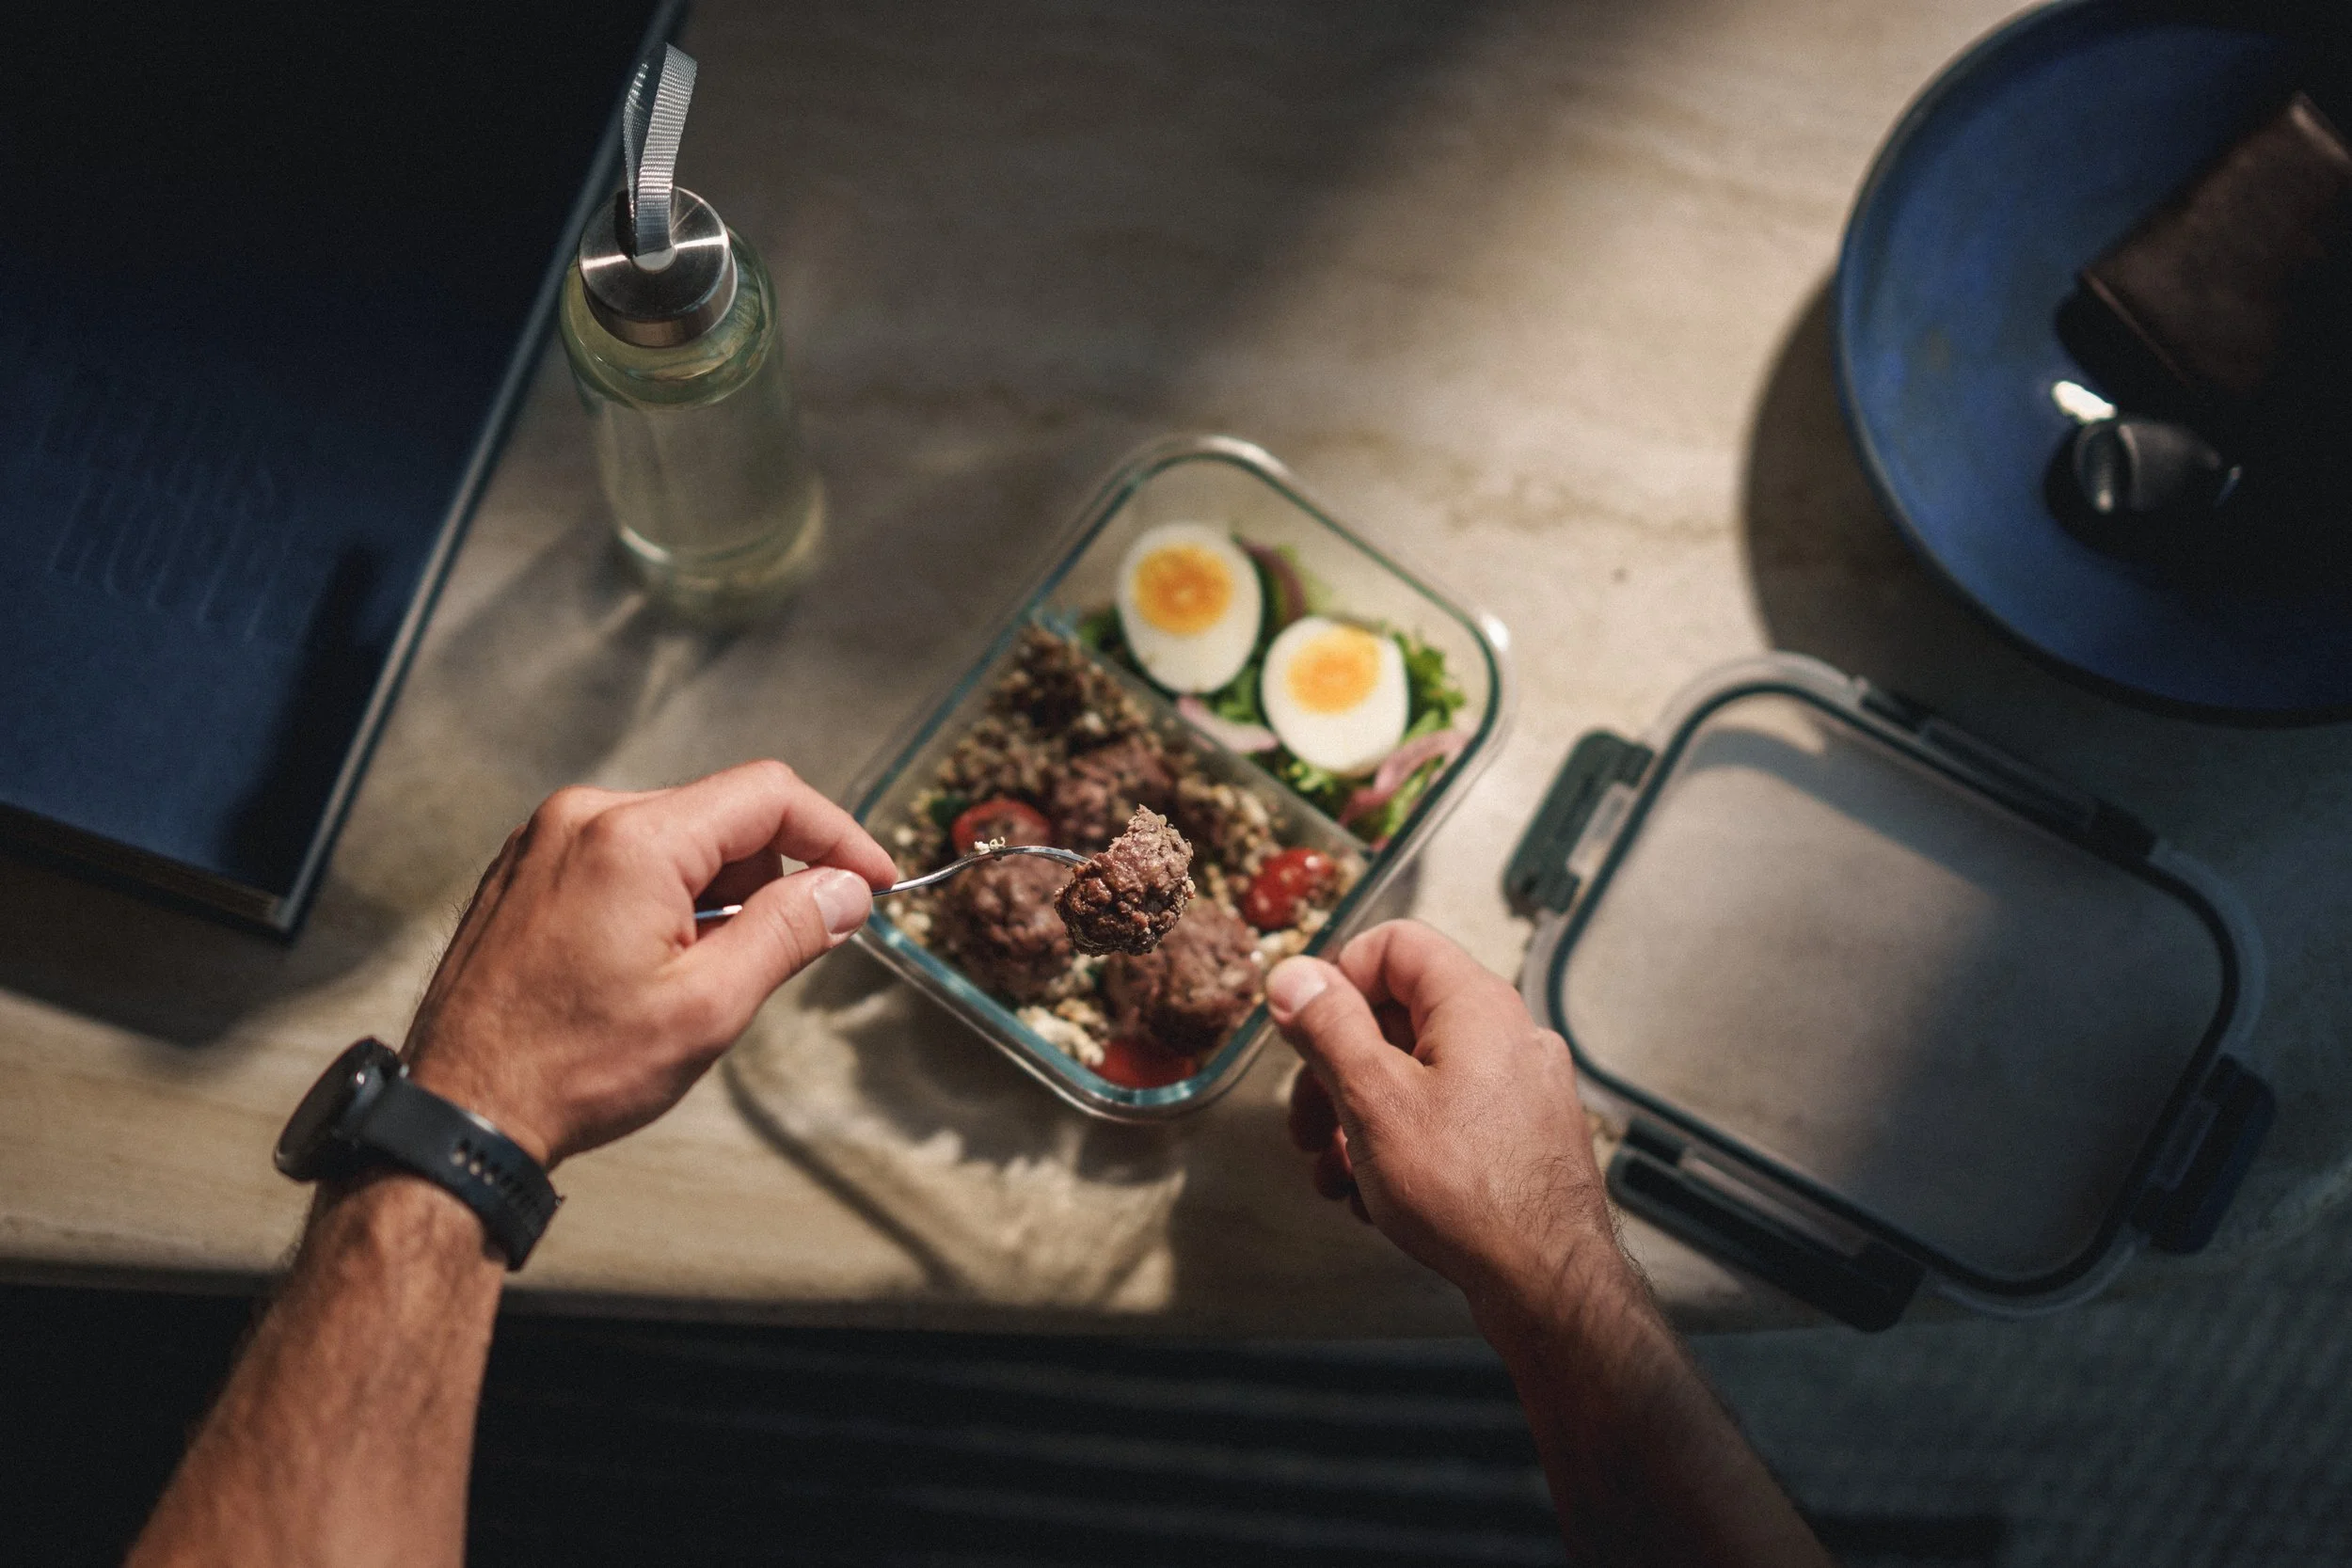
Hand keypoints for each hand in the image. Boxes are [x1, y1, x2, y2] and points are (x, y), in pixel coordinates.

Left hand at [400, 761, 897, 1167]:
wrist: (460, 1111)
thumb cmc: (572, 1068)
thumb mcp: (709, 1006)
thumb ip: (788, 931)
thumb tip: (845, 890)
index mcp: (632, 839)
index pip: (769, 796)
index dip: (836, 836)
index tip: (871, 881)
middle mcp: (582, 818)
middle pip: (722, 813)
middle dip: (770, 875)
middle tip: (779, 951)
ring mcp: (546, 839)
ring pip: (675, 835)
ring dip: (715, 891)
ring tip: (698, 974)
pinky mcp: (527, 868)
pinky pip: (623, 854)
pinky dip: (664, 895)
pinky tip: (653, 964)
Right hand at [1269, 920, 1626, 1324]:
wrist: (1546, 1283)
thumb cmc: (1471, 1193)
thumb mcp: (1374, 1100)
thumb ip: (1329, 1029)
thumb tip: (1296, 976)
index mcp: (1475, 1005)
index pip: (1394, 944)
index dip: (1338, 979)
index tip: (1304, 1027)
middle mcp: (1507, 1035)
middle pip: (1398, 1015)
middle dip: (1336, 1069)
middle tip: (1307, 1120)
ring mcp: (1519, 1088)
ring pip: (1417, 1076)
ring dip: (1360, 1117)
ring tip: (1334, 1171)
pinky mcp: (1521, 1136)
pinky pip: (1445, 1118)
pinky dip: (1401, 1145)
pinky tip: (1374, 1196)